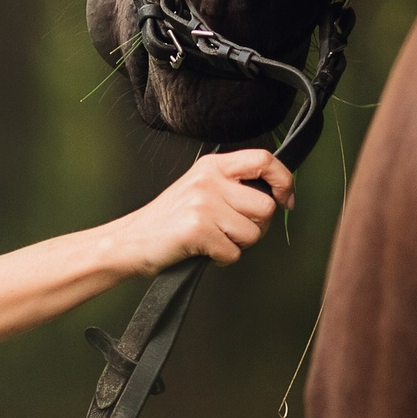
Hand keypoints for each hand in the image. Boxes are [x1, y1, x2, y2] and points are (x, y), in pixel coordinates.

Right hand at [108, 149, 288, 274]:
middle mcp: (209, 180)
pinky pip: (234, 252)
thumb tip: (276, 195)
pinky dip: (222, 258)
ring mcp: (203, 203)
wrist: (131, 241)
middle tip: (231, 229)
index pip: (264, 160)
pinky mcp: (198, 229)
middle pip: (265, 206)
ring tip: (214, 238)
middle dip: (256, 226)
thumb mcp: (200, 188)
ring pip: (253, 232)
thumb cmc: (168, 220)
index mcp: (212, 166)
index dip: (284, 181)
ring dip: (238, 244)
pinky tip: (204, 249)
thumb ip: (233, 186)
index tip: (285, 199)